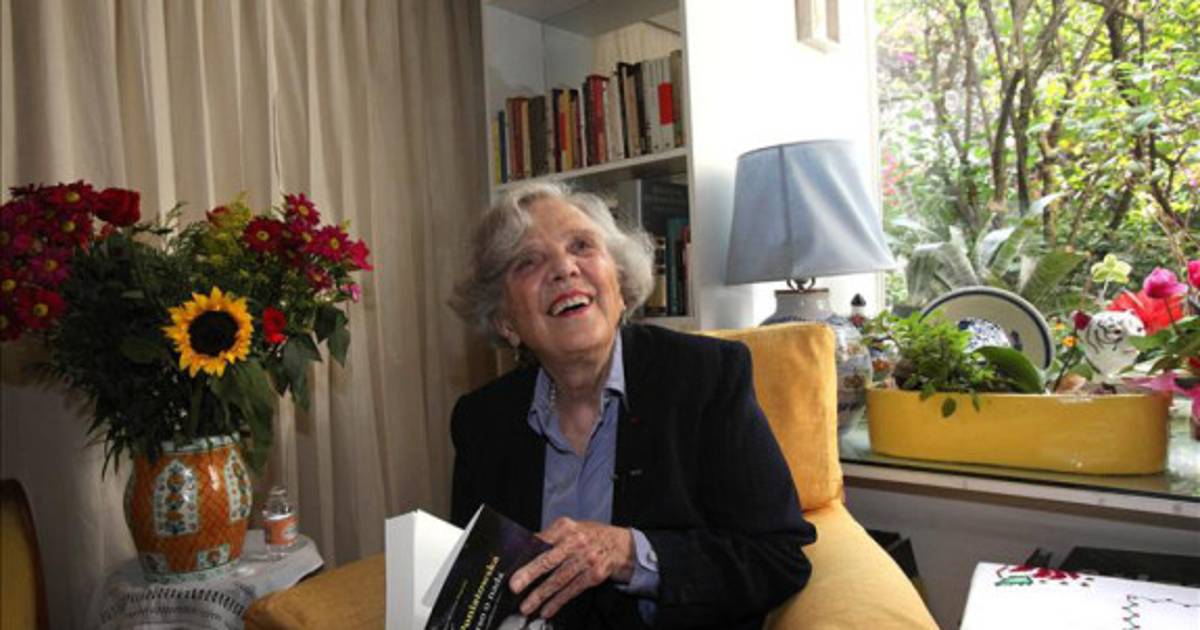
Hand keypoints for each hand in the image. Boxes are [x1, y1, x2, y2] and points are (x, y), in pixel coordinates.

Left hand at [509, 517, 635, 618]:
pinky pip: (572, 590)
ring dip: (541, 595)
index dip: (525, 555)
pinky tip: (547, 610)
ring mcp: (587, 559)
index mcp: (565, 527)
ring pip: (559, 579)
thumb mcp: (571, 529)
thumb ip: (550, 538)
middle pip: (549, 560)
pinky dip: (558, 602)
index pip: (541, 541)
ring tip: (527, 606)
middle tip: (514, 586)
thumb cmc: (591, 536)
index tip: (512, 567)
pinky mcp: (595, 574)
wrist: (622, 545)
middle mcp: (576, 541)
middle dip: (529, 574)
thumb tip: (524, 551)